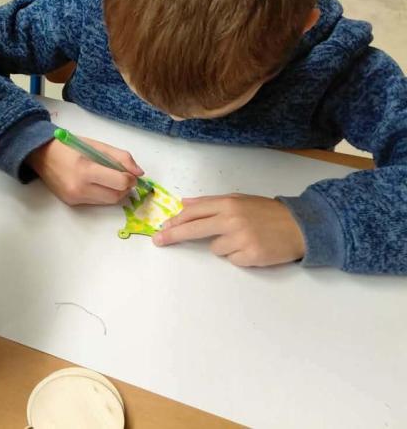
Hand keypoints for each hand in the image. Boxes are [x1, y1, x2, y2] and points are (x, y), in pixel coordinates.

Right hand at [26, 137, 142, 205]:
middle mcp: (79, 188)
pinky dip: (101, 194)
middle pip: (116, 196)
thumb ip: (121, 157)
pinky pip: (95, 202)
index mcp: (86, 169)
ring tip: (108, 179)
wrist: (40, 155)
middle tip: (122, 177)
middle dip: (124, 188)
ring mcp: (74, 197)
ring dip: (114, 192)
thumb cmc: (69, 146)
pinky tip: (94, 183)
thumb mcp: (96, 145)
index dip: (130, 179)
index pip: (120, 182)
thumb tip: (139, 173)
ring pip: (107, 201)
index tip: (130, 173)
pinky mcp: (71, 203)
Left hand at [153, 194, 305, 266]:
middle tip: (158, 241)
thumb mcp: (240, 200)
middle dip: (173, 235)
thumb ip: (211, 202)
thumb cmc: (268, 212)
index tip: (162, 227)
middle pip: (194, 229)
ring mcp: (241, 239)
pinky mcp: (251, 256)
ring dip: (223, 246)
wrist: (301, 226)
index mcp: (228, 204)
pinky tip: (252, 247)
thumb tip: (184, 203)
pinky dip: (238, 256)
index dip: (176, 220)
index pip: (194, 212)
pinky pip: (232, 259)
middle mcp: (232, 220)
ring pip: (215, 248)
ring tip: (243, 238)